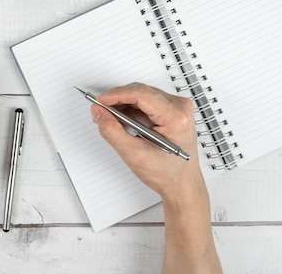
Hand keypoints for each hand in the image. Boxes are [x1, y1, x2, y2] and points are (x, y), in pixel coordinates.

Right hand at [91, 83, 221, 272]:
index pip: (140, 93)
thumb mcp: (134, 154)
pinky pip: (144, 105)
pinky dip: (129, 111)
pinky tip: (120, 121)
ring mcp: (177, 111)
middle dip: (116, 100)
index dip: (115, 94)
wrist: (183, 190)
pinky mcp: (171, 114)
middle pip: (140, 92)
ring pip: (140, 97)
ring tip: (107, 118)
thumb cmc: (167, 176)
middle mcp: (180, 109)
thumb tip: (99, 114)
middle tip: (98, 109)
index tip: (98, 100)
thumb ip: (112, 131)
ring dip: (122, 106)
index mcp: (176, 116)